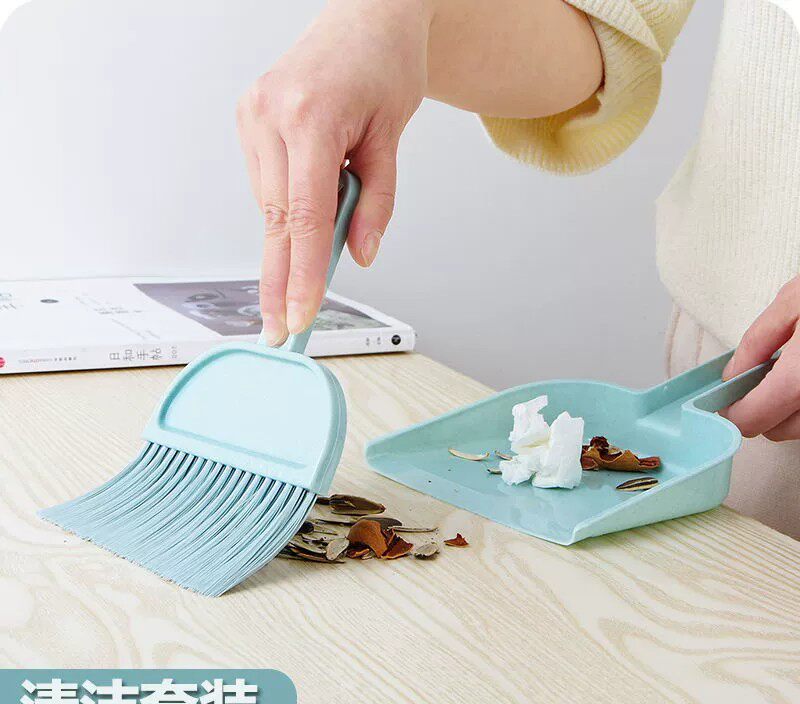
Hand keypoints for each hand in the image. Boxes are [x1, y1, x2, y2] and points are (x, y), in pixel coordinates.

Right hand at [236, 0, 429, 343]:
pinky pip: (267, 186)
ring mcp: (253, 116)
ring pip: (271, 207)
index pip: (305, 217)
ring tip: (331, 220)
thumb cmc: (384, 67)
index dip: (301, 274)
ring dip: (295, 236)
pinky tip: (311, 194)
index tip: (299, 314)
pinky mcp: (247, 120)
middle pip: (277, 221)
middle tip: (280, 327)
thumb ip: (376, 201)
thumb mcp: (391, 137)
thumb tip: (359, 253)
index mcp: (311, 118)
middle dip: (280, 280)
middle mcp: (270, 116)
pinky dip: (289, 207)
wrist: (365, 18)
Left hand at [722, 276, 799, 439]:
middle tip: (765, 378)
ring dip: (793, 409)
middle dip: (765, 411)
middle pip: (782, 430)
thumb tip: (733, 376)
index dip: (736, 411)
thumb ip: (756, 344)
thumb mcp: (792, 302)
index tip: (731, 398)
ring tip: (798, 369)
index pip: (755, 419)